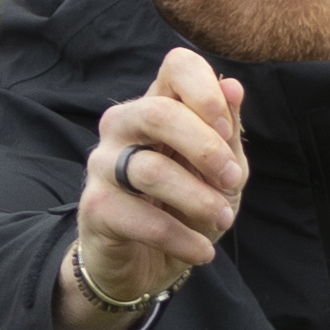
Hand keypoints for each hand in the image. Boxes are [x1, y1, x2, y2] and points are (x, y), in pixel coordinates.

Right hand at [58, 47, 249, 329]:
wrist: (146, 263)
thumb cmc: (186, 206)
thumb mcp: (221, 171)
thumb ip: (227, 132)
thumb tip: (234, 88)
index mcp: (158, 104)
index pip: (177, 66)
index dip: (206, 91)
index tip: (227, 131)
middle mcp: (123, 125)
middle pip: (158, 113)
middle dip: (206, 149)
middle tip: (233, 180)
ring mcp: (104, 165)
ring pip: (151, 170)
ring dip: (199, 199)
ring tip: (224, 220)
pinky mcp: (95, 207)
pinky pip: (143, 219)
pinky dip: (181, 238)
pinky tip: (202, 251)